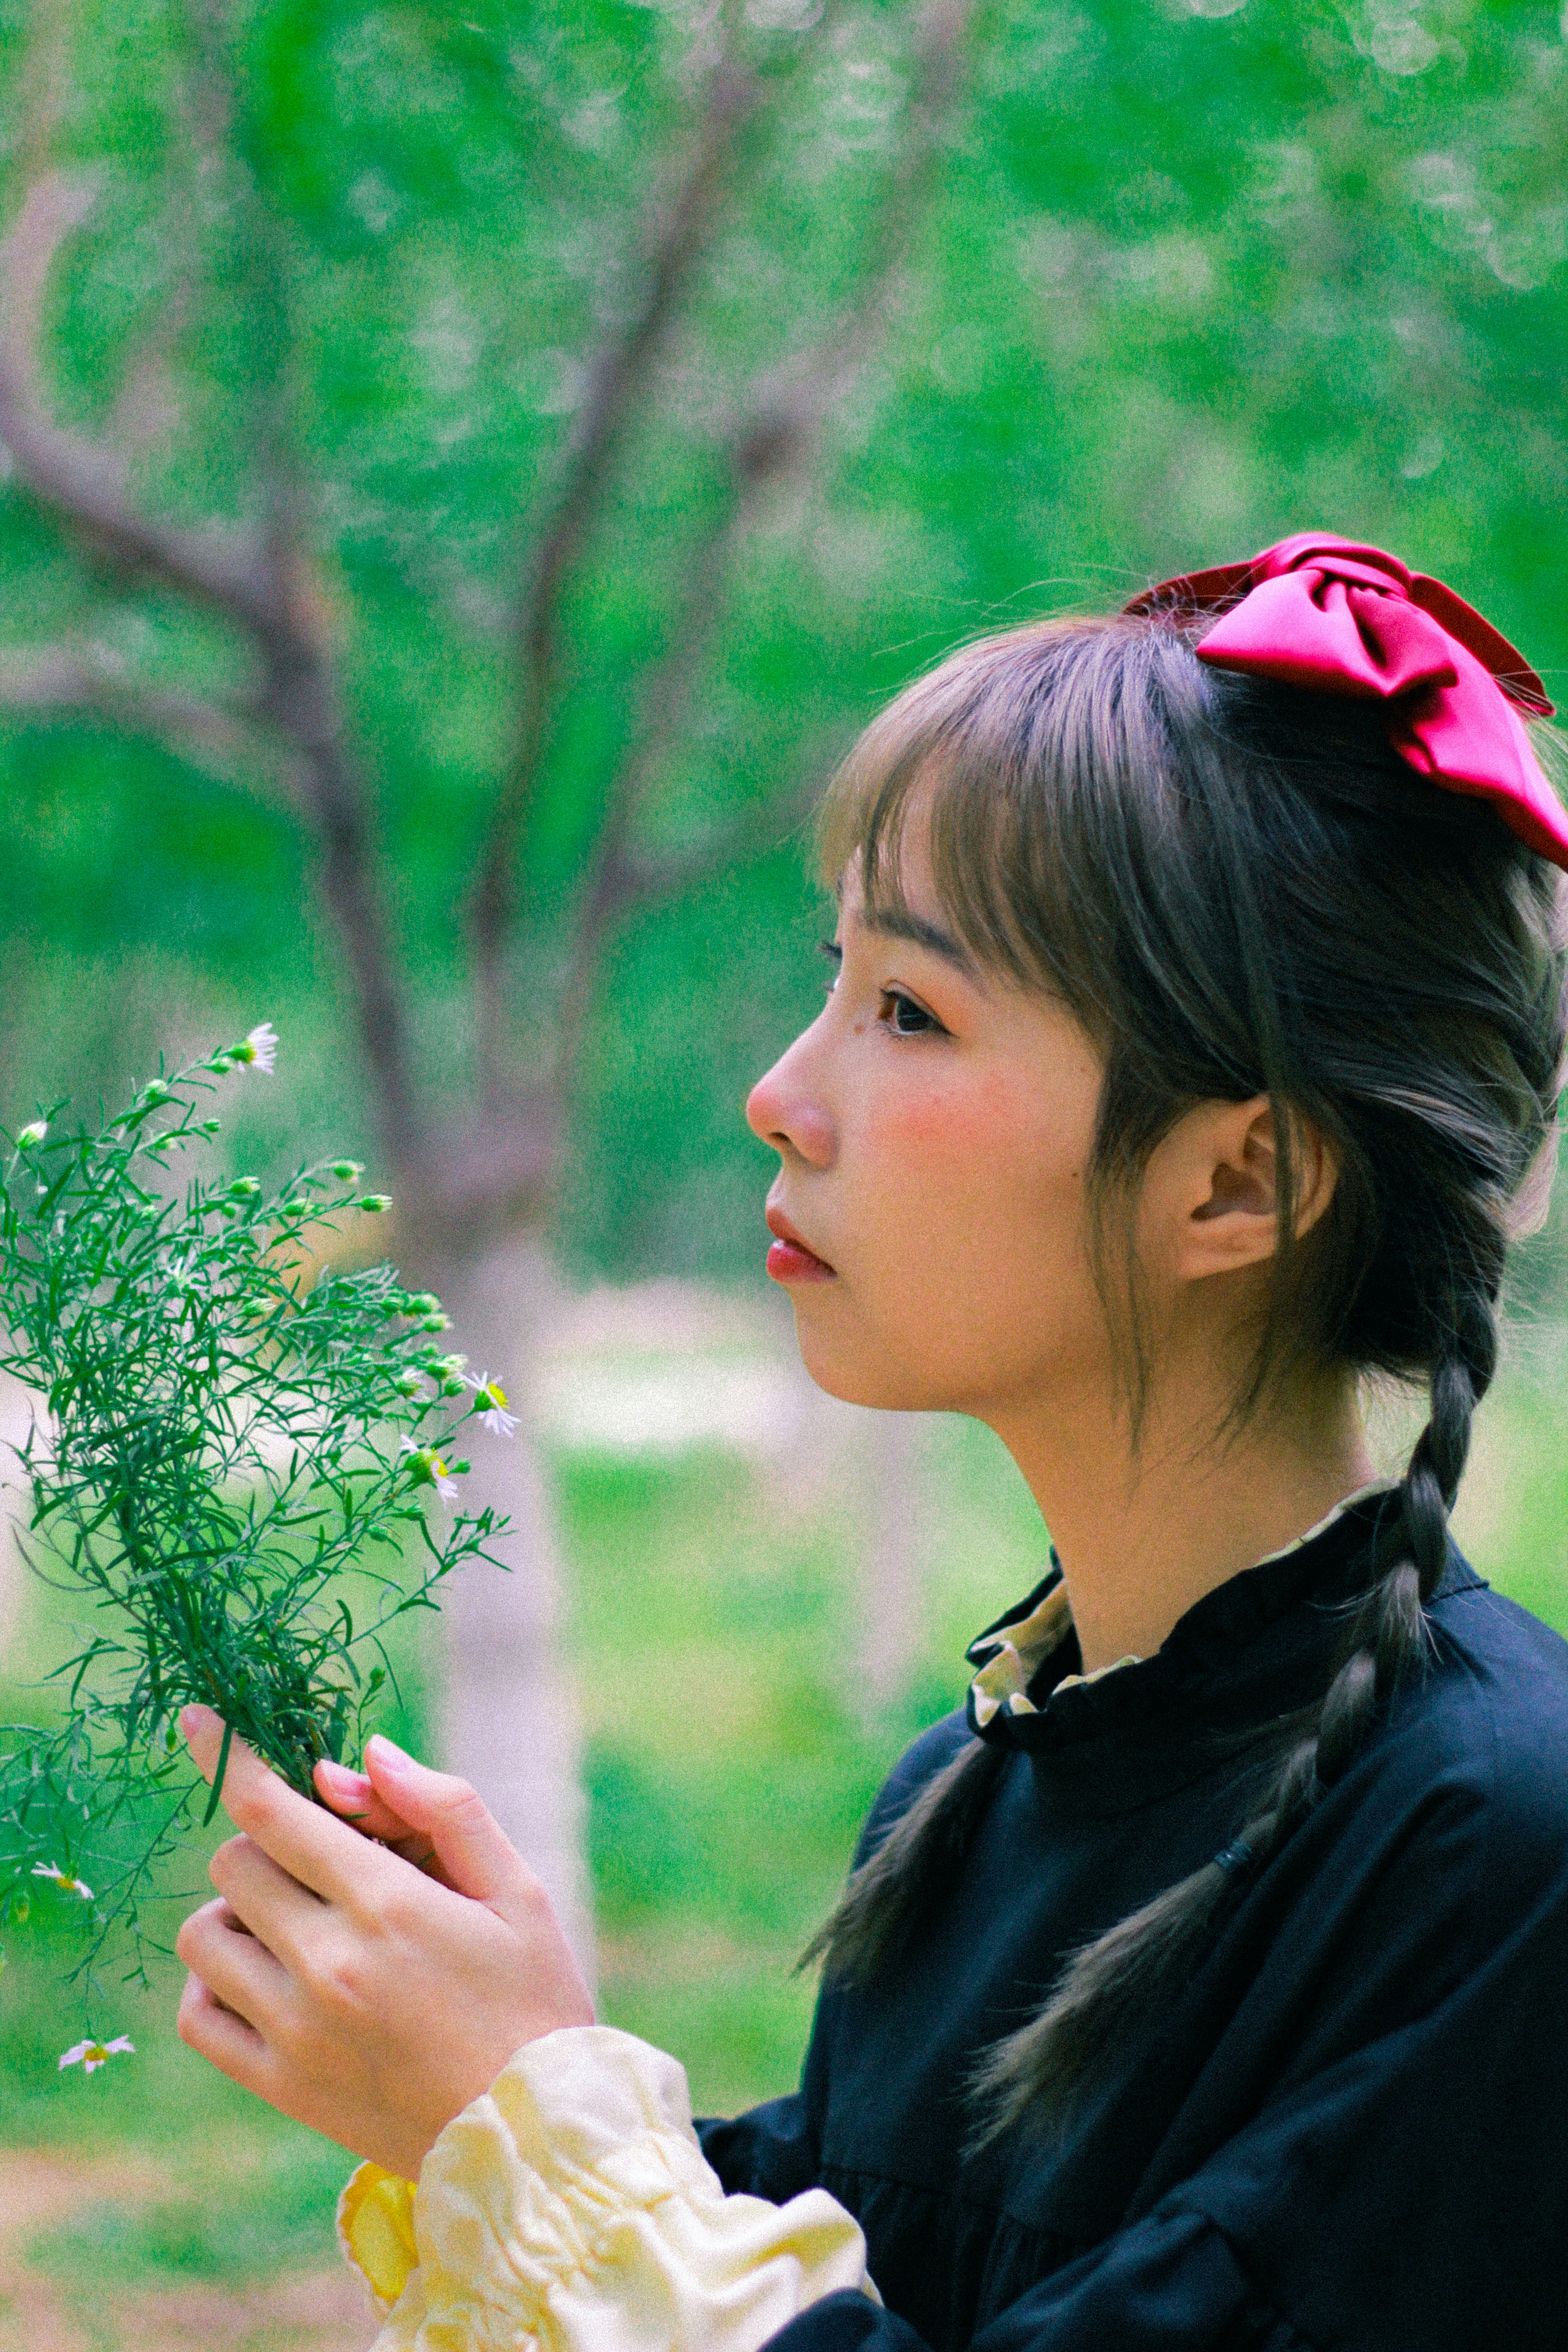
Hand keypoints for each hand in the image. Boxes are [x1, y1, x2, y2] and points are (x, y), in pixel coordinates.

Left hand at [174, 1708, 593, 2176]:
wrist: (531, 2136)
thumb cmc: (535, 1997)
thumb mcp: (518, 1888)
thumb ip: (442, 1809)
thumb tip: (362, 1756)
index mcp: (388, 1905)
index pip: (272, 1811)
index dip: (227, 1753)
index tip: (195, 1717)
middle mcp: (329, 1964)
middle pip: (235, 1862)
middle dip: (269, 1842)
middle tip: (326, 1865)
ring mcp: (296, 2030)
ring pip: (203, 1933)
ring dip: (238, 1910)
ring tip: (297, 1924)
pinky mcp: (280, 2085)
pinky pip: (198, 2015)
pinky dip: (215, 1982)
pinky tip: (265, 1976)